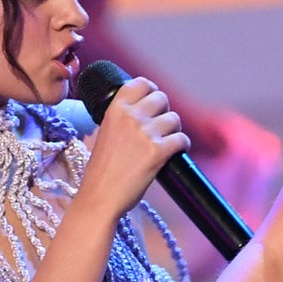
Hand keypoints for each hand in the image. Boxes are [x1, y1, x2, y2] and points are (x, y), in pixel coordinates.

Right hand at [75, 77, 188, 219]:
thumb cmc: (101, 171)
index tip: (153, 101)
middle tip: (161, 126)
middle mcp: (130, 118)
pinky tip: (176, 151)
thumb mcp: (104, 134)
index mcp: (114, 111)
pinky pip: (182, 139)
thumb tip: (143, 113)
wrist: (100, 197)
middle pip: (161, 98)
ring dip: (174, 129)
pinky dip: (182, 145)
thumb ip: (121, 121)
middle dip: (164, 111)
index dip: (151, 90)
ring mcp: (145, 134)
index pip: (140, 84)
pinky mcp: (158, 152)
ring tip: (168, 141)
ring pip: (174, 118)